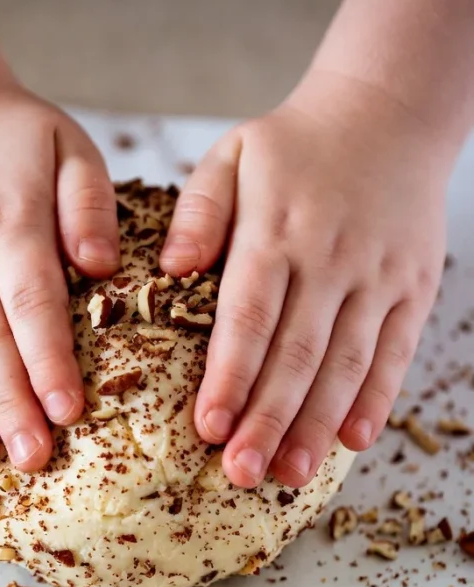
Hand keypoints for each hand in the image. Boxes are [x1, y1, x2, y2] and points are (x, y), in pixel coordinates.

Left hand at [160, 71, 448, 487]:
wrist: (389, 113)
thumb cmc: (294, 146)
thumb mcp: (234, 155)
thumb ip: (200, 210)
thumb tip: (172, 268)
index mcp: (277, 229)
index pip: (250, 315)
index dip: (231, 374)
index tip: (209, 427)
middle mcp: (330, 258)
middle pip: (297, 352)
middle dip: (268, 418)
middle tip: (241, 473)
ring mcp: (378, 275)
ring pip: (347, 362)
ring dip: (318, 422)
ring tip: (289, 473)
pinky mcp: (414, 287)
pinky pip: (396, 350)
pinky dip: (377, 397)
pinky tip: (353, 440)